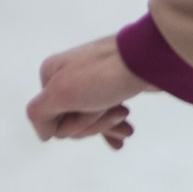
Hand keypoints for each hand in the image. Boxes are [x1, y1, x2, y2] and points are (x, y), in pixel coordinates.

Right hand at [27, 36, 145, 147]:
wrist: (153, 57)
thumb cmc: (105, 75)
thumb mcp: (61, 92)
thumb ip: (39, 113)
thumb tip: (45, 133)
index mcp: (51, 73)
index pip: (48, 120)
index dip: (71, 124)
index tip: (90, 108)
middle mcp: (69, 75)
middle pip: (70, 120)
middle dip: (93, 123)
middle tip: (116, 110)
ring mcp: (92, 80)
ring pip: (90, 119)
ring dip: (107, 124)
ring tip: (125, 114)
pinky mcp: (112, 86)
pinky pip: (105, 115)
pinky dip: (112, 127)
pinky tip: (124, 134)